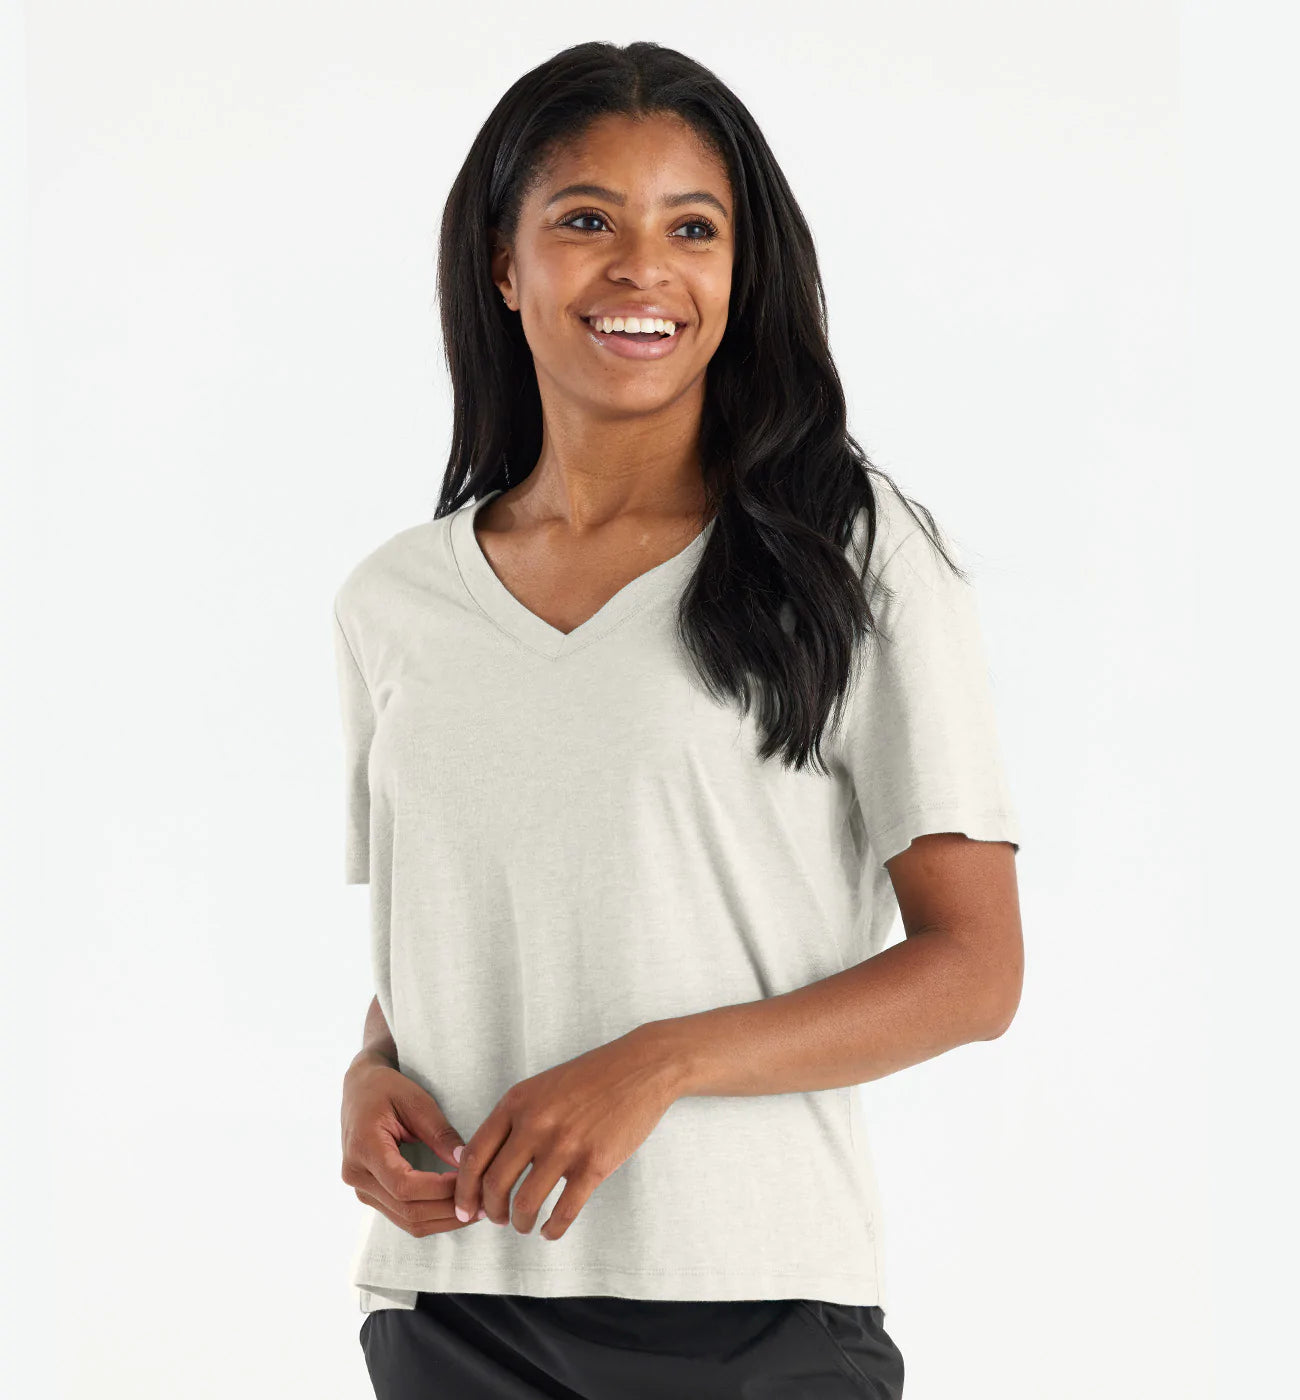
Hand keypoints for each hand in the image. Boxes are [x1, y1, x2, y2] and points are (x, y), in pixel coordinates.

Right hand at [341, 1051, 489, 1235]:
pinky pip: (403, 1215)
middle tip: (484, 1204)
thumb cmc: (387, 1089)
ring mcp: (361, 1188)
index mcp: (364, 1148)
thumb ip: (440, 1133)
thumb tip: (466, 1162)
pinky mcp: (371, 1194)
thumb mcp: (416, 1101)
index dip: (440, 1189)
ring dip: (444, 1220)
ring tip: (476, 1210)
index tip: (471, 1181)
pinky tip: (457, 1207)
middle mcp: (357, 1175)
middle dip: (448, 1210)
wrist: (360, 1089)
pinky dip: (432, 1216)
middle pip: (407, 1209)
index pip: (403, 1184)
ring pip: (406, 1220)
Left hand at [453, 1026, 680, 1240]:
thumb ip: (510, 1119)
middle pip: (495, 1184)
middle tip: (495, 1219)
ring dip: (519, 1224)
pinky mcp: (594, 1164)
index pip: (475, 1156)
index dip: (464, 1189)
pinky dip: (552, 1229)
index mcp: (517, 1103)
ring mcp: (565, 1145)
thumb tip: (477, 1160)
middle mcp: (536, 1124)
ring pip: (525, 1203)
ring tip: (523, 1225)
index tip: (464, 1207)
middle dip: (489, 1211)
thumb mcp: (539, 1087)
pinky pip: (564, 1211)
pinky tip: (549, 1230)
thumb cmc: (589, 1077)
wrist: (639, 1067)